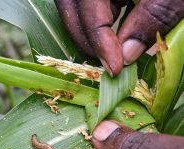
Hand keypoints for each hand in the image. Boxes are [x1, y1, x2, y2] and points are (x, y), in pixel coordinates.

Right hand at [55, 0, 183, 75]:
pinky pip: (85, 0)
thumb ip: (153, 17)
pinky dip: (97, 18)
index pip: (88, 7)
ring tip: (111, 50)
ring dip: (89, 31)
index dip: (98, 40)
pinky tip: (113, 30)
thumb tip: (129, 54)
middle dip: (87, 39)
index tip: (115, 67)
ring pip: (74, 5)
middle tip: (109, 62)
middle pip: (70, 6)